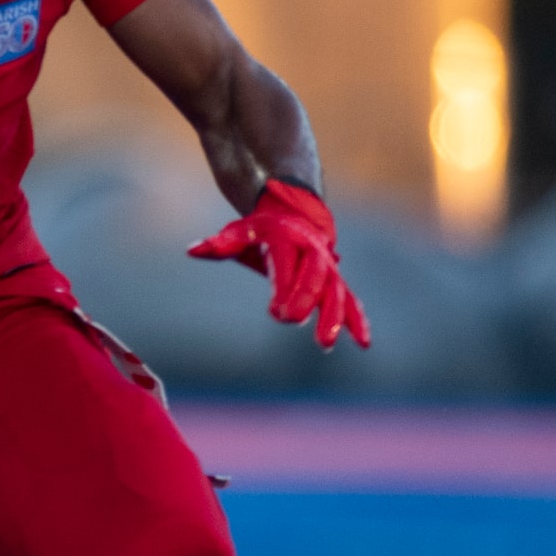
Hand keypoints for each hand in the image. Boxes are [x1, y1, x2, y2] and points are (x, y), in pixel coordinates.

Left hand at [187, 178, 370, 350]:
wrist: (295, 211)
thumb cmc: (261, 228)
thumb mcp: (238, 232)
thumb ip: (219, 245)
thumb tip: (192, 250)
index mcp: (287, 241)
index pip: (287, 266)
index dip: (285, 287)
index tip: (276, 311)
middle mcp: (311, 253)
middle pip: (314, 279)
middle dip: (306, 300)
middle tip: (293, 322)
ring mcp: (327, 268)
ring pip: (335, 292)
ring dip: (334, 317)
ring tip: (326, 344)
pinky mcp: (335, 281)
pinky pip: (349, 300)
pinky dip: (356, 320)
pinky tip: (363, 343)